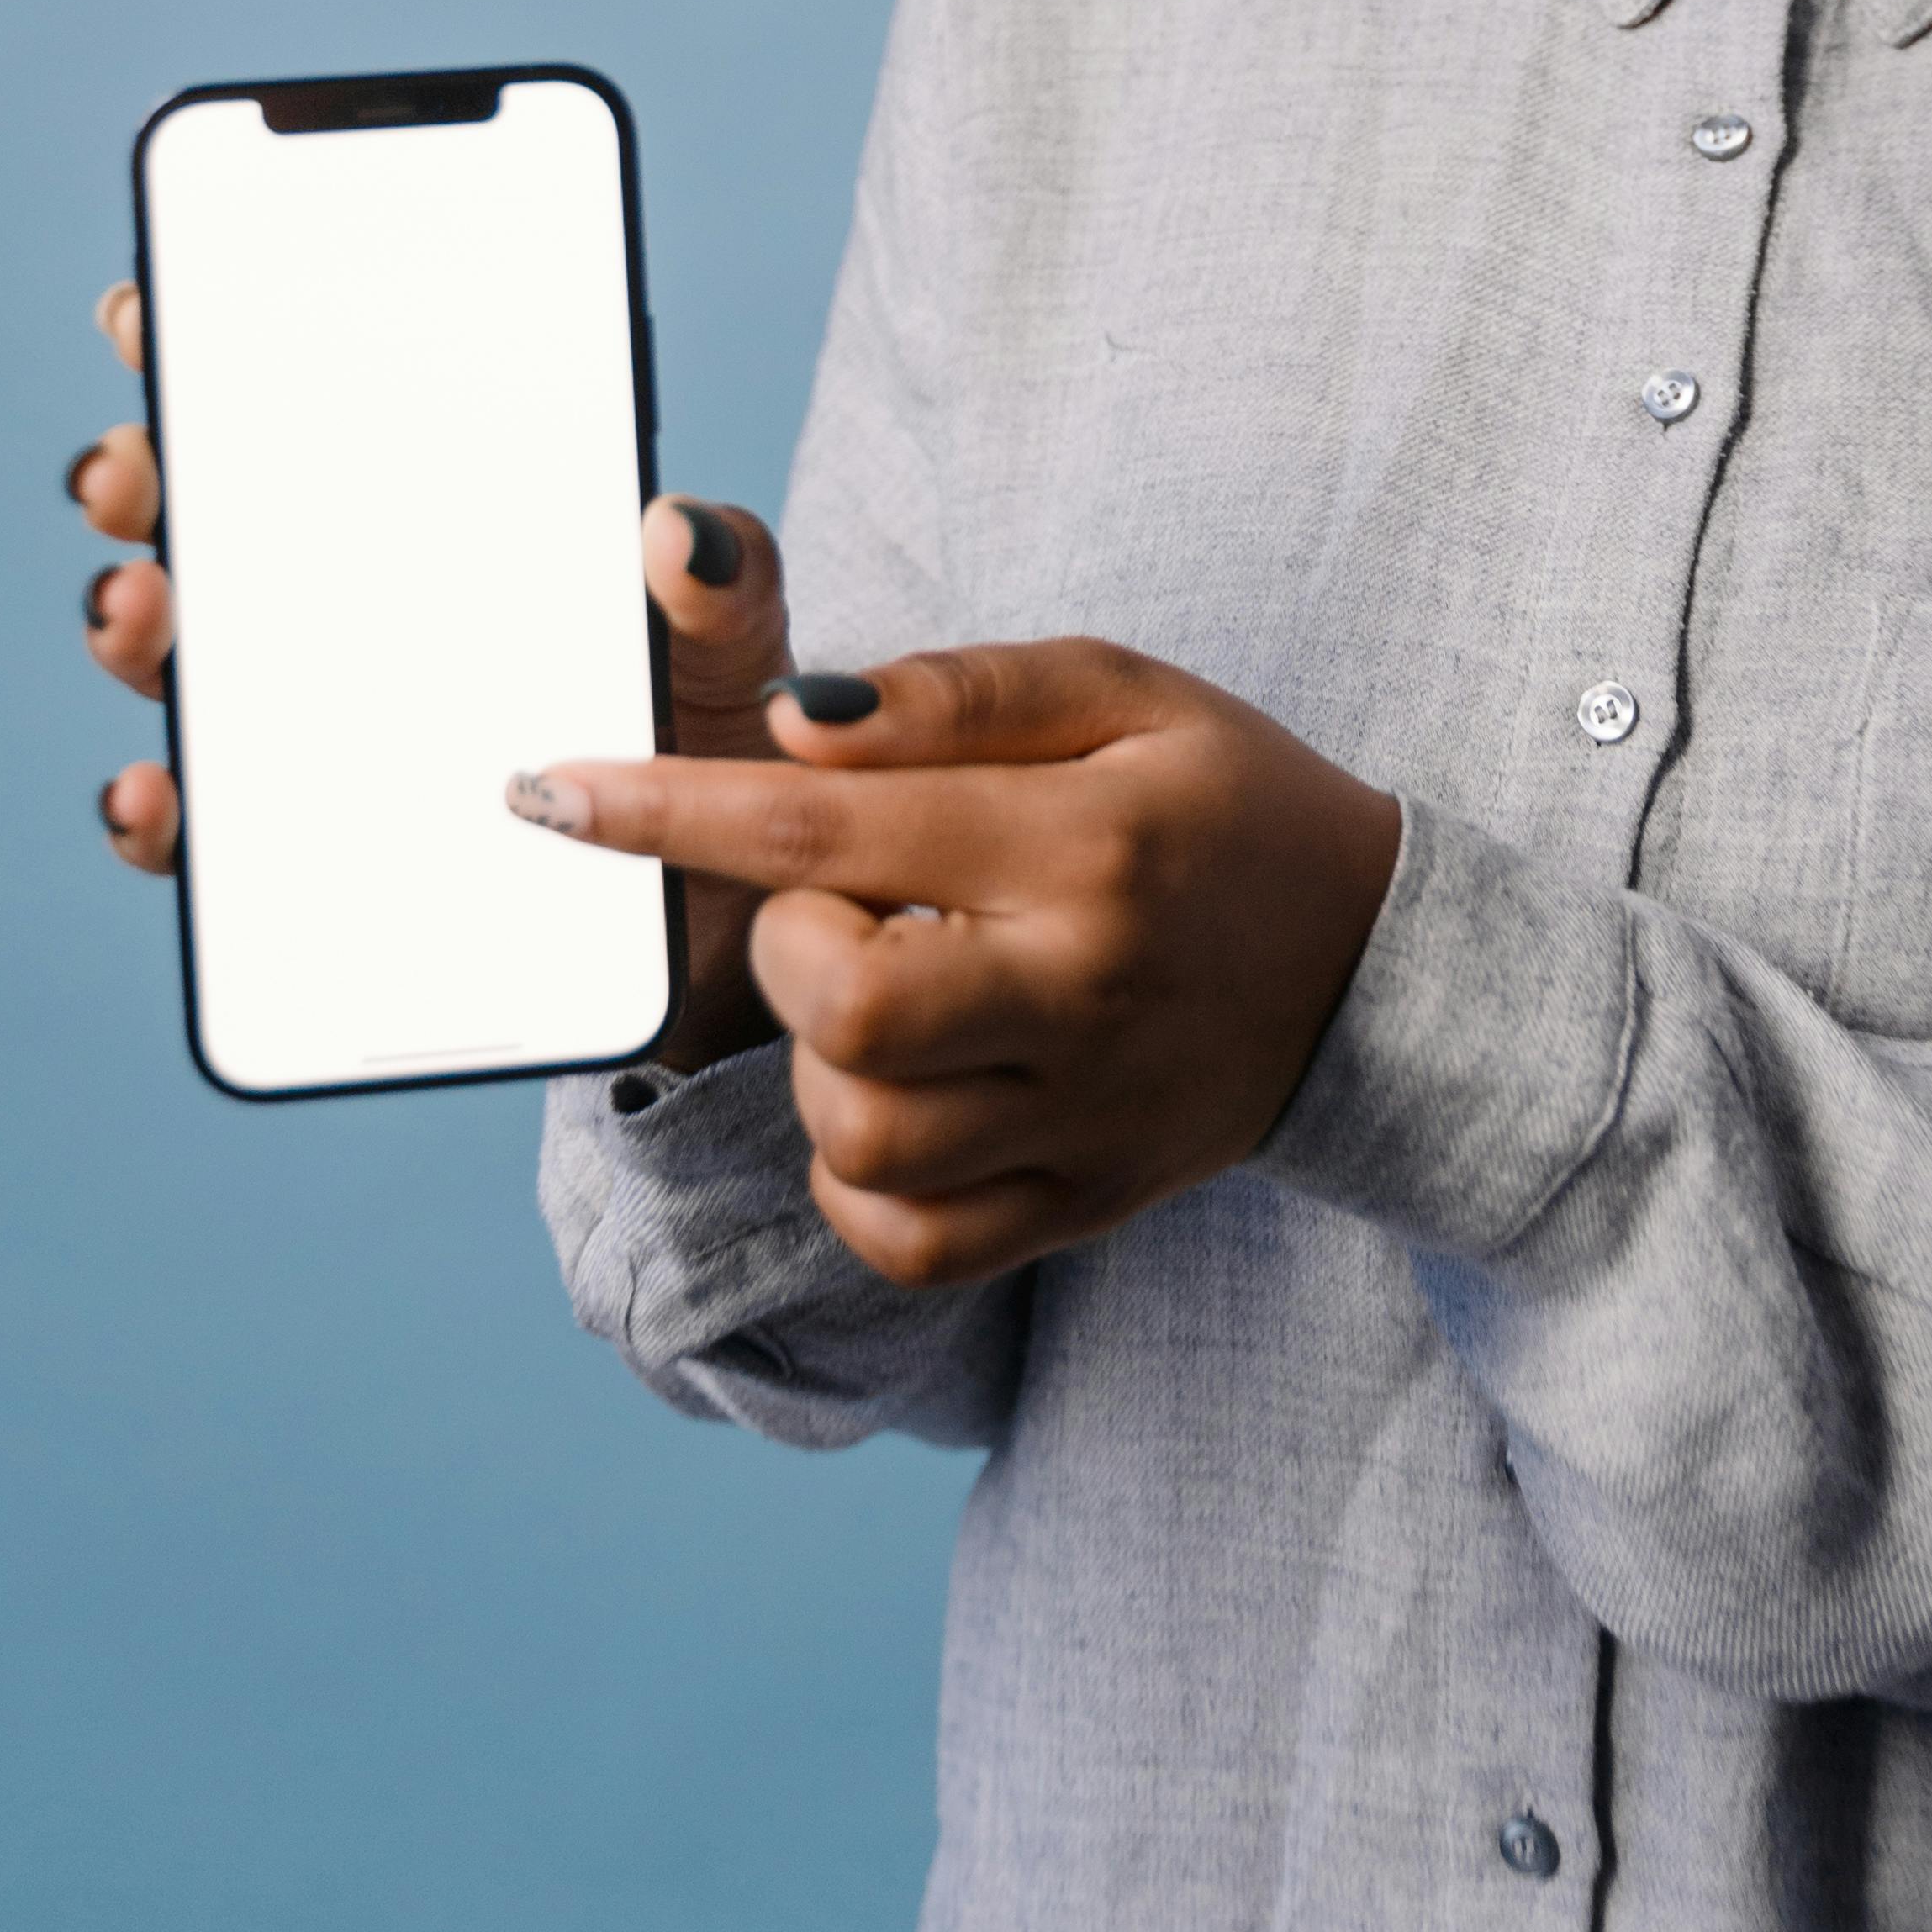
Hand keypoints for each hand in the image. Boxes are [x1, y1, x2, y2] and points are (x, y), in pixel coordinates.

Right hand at [65, 278, 796, 1065]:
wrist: (712, 909)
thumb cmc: (705, 741)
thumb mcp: (724, 644)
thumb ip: (721, 582)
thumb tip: (681, 527)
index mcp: (427, 530)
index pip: (302, 425)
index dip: (213, 359)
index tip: (144, 313)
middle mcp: (342, 618)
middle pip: (208, 531)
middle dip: (144, 482)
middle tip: (134, 466)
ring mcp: (310, 736)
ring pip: (180, 669)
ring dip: (130, 631)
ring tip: (138, 606)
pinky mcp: (304, 865)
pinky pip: (207, 840)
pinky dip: (161, 816)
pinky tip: (153, 792)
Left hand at [507, 641, 1404, 1284]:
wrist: (1379, 970)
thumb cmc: (1225, 801)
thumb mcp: (1119, 691)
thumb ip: (952, 698)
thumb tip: (786, 724)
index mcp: (1085, 840)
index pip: (831, 827)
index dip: (668, 809)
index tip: (551, 790)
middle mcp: (1082, 988)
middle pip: (843, 1009)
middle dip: (785, 942)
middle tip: (842, 901)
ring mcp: (1083, 1115)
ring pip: (860, 1136)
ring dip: (823, 1058)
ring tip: (887, 984)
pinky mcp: (1079, 1203)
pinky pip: (905, 1241)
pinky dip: (857, 1177)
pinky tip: (891, 1092)